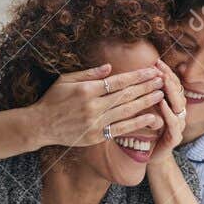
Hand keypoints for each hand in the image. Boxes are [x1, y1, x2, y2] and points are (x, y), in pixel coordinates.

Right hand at [32, 64, 167, 148]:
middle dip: (147, 86)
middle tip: (163, 80)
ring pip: (126, 110)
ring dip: (146, 102)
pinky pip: (121, 129)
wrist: (40, 125)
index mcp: (87, 89)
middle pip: (126, 94)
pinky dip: (137, 123)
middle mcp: (93, 105)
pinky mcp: (96, 135)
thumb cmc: (53, 100)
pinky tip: (151, 118)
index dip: (137, 76)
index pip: (118, 81)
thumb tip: (110, 67)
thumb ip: (89, 73)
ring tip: (160, 95)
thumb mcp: (66, 80)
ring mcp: (95, 122)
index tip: (152, 70)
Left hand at [148, 59, 188, 159]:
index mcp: (172, 106)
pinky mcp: (174, 138)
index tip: (156, 62)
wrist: (149, 156)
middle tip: (160, 68)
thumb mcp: (144, 109)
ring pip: (178, 106)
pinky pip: (173, 123)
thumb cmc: (145, 131)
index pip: (172, 85)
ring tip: (163, 81)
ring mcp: (178, 126)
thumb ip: (145, 94)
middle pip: (177, 92)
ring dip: (170, 92)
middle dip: (169, 79)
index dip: (166, 73)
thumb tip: (136, 75)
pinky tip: (162, 103)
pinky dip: (168, 112)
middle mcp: (178, 114)